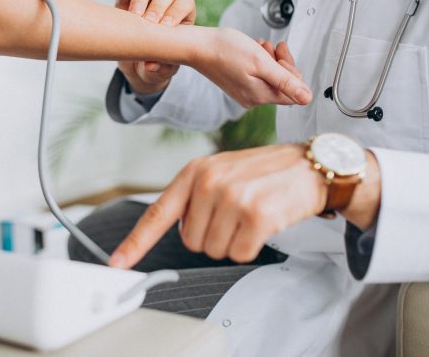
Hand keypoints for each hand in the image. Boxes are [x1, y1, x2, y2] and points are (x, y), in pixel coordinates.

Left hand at [108, 145, 379, 268]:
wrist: (310, 166)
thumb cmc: (262, 172)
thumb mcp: (220, 171)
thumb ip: (193, 197)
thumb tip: (176, 230)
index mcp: (193, 172)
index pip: (157, 213)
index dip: (135, 243)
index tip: (118, 263)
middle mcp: (208, 182)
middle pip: (191, 242)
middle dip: (212, 236)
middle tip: (234, 213)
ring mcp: (232, 198)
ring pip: (214, 250)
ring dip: (233, 241)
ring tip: (250, 214)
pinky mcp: (256, 215)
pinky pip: (240, 253)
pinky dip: (252, 246)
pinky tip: (263, 222)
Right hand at [115, 0, 195, 94]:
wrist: (136, 66)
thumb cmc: (156, 66)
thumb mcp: (161, 71)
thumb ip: (160, 69)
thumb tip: (151, 65)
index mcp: (182, 17)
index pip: (184, 2)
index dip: (177, 11)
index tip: (166, 27)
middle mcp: (165, 3)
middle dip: (158, 5)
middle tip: (149, 22)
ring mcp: (145, 0)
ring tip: (134, 15)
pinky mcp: (126, 1)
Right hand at [188, 27, 311, 106]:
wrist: (198, 47)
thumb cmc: (225, 50)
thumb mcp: (261, 62)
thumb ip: (286, 82)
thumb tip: (307, 98)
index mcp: (260, 96)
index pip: (293, 91)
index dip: (292, 69)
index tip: (281, 51)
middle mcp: (253, 99)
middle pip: (282, 85)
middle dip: (281, 63)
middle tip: (271, 46)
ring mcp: (244, 93)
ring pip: (270, 78)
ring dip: (270, 60)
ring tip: (260, 46)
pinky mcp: (238, 86)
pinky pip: (257, 77)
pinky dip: (258, 62)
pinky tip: (252, 51)